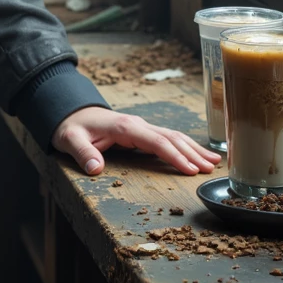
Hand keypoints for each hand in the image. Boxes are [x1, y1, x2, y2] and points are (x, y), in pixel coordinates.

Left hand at [52, 105, 221, 176]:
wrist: (69, 112)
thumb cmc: (70, 127)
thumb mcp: (70, 140)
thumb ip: (83, 154)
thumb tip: (96, 169)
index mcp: (124, 127)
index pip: (155, 142)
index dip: (174, 156)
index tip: (190, 170)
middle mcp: (137, 125)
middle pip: (171, 138)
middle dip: (192, 153)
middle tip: (210, 169)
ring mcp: (141, 126)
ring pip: (173, 136)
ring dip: (193, 148)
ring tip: (213, 162)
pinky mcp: (141, 131)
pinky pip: (167, 138)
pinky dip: (184, 146)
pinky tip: (197, 153)